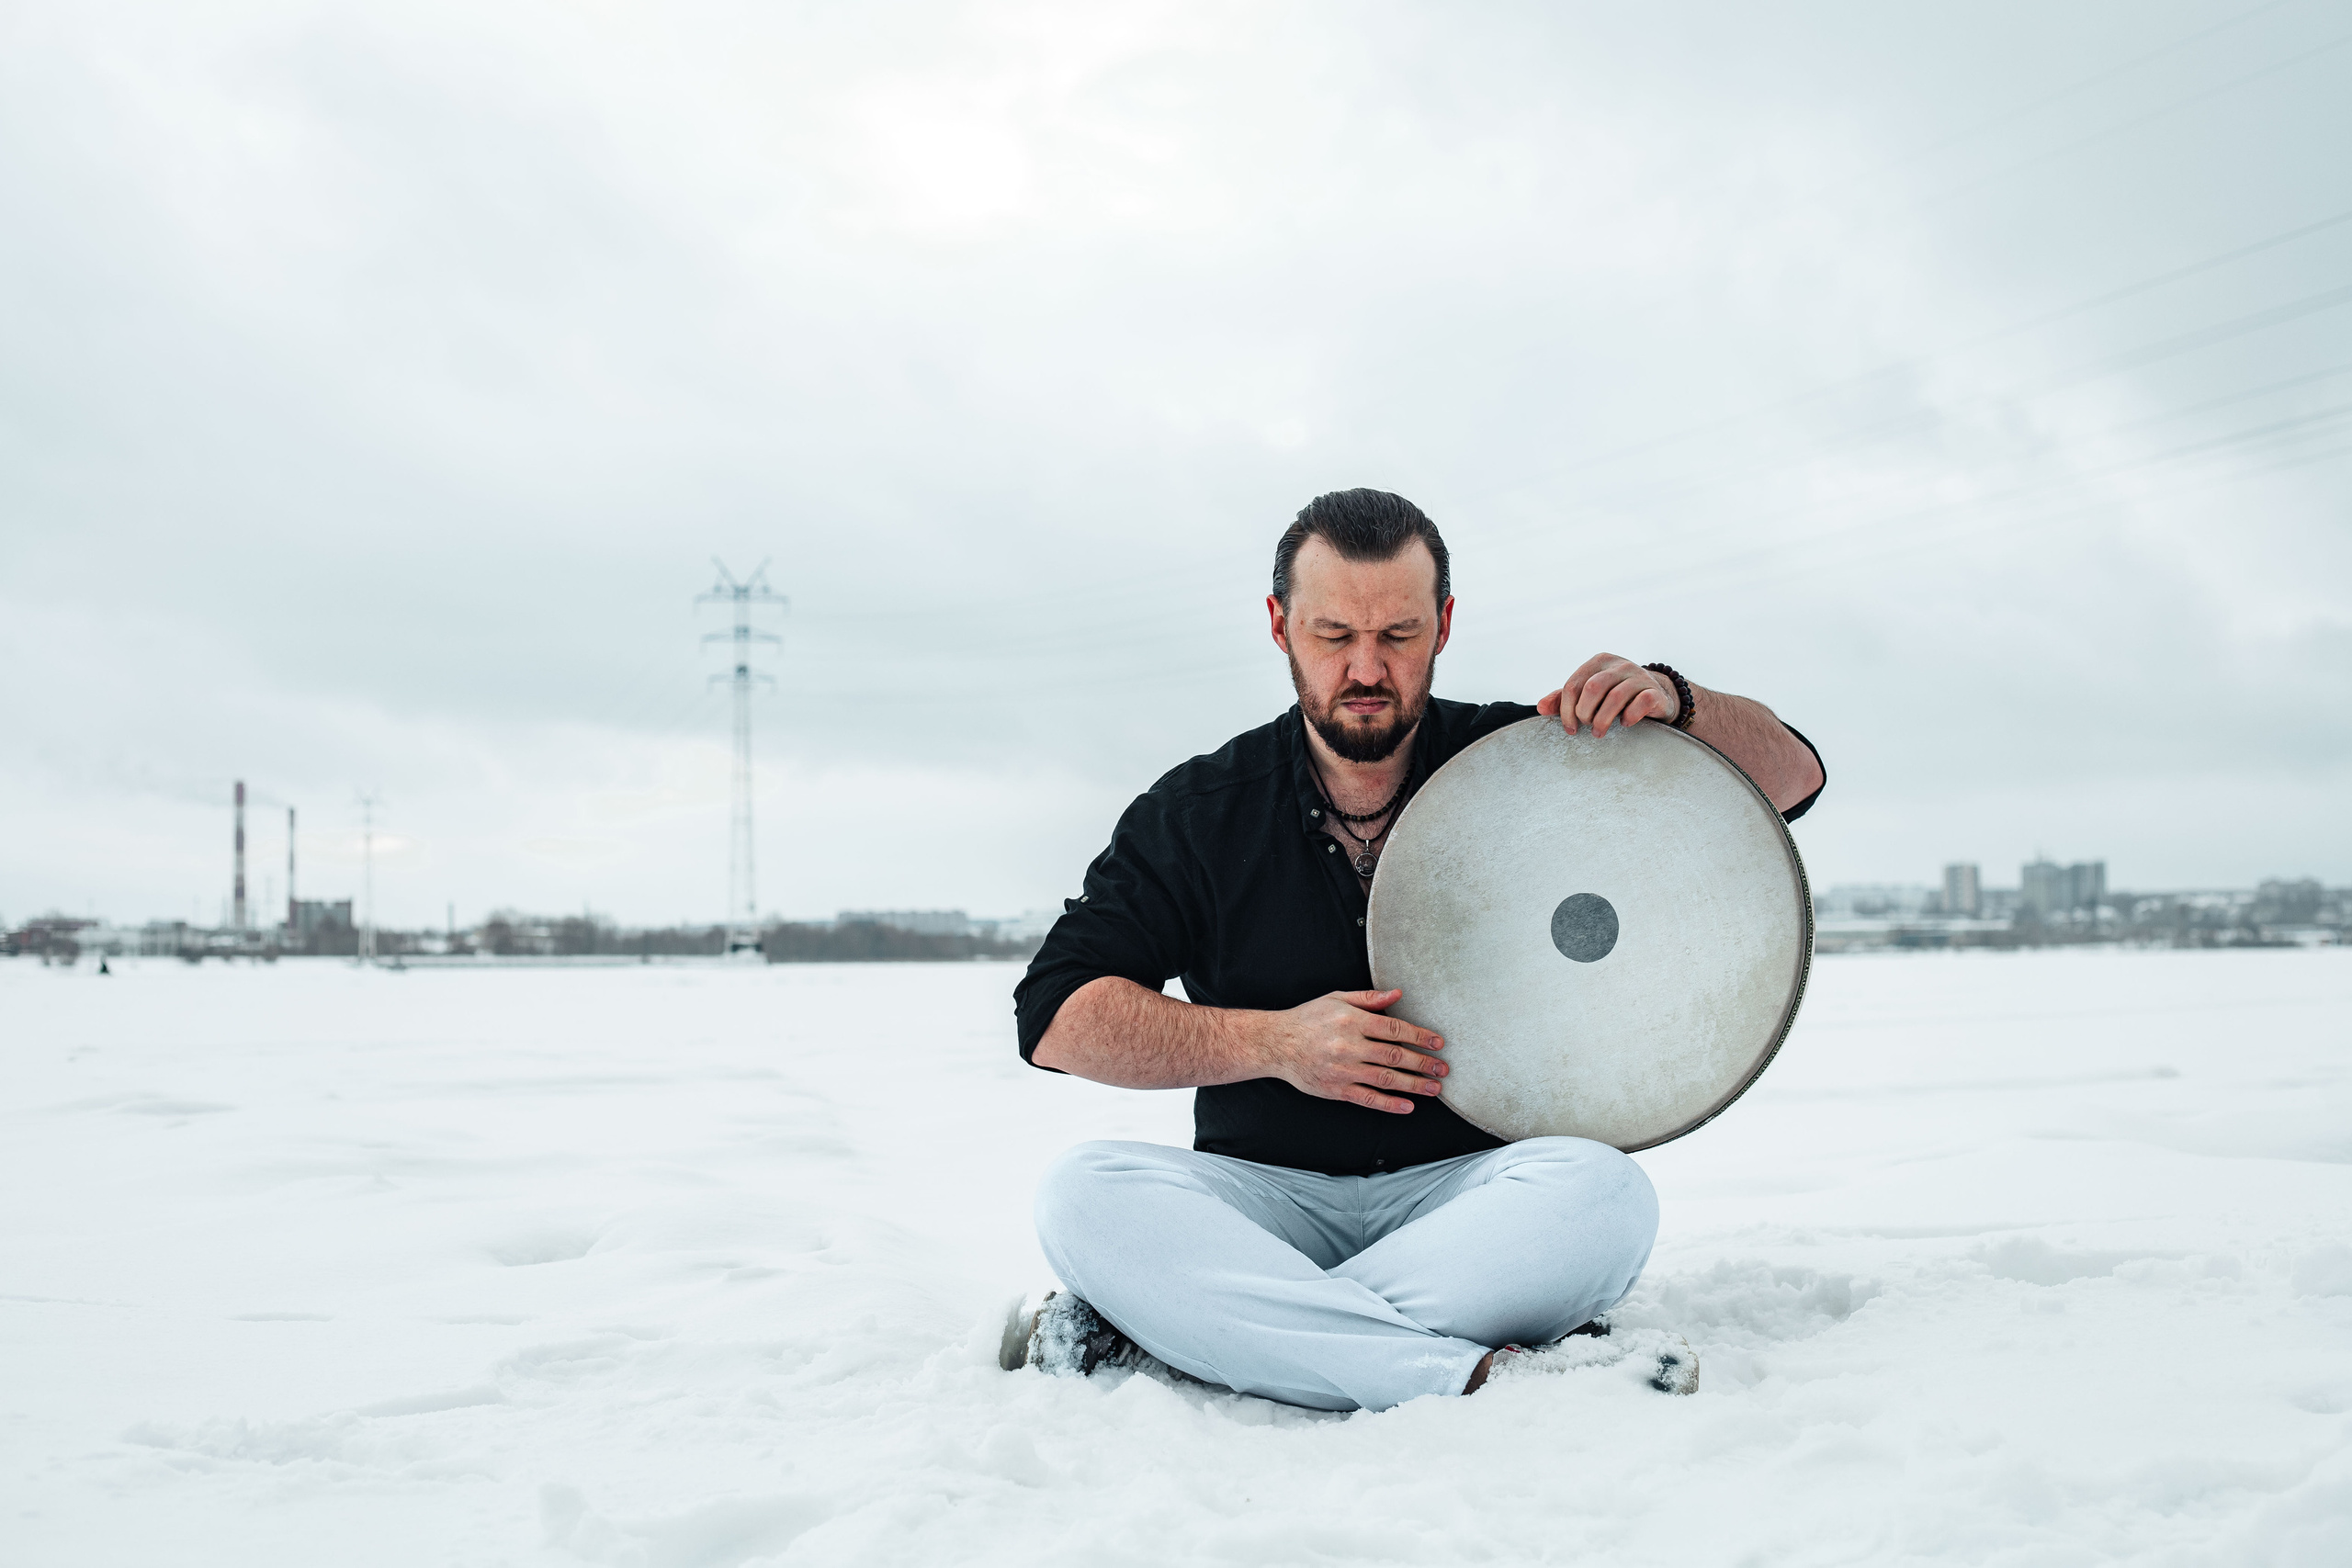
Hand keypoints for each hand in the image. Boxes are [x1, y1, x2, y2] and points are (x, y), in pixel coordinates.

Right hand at [1255, 988, 1445, 1114]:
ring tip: (1434, 1088)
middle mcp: (1349, 1046)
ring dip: (1414, 1085)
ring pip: (1386, 1079)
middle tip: (1443, 1069)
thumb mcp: (1336, 999)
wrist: (1276, 1044)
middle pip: (1396, 1056)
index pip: (1395, 1029)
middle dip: (1424, 1063)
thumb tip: (1397, 994)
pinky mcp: (1336, 1090)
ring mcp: (1343, 1070)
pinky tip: (1408, 1106)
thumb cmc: (1308, 1019)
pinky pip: (1368, 1099)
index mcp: (1351, 1021)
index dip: (1420, 1036)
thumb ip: (1369, 999)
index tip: (1437, 1043)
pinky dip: (1390, 1104)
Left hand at [1537, 652, 1677, 736]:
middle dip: (1585, 713)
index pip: (1574, 684)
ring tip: (1599, 733)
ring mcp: (1639, 676)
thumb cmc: (1615, 694)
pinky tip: (1624, 724)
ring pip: (1615, 696)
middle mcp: (1619, 665)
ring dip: (1603, 720)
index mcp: (1599, 662)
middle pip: (1592, 688)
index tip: (1569, 728)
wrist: (1656, 694)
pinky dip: (1629, 717)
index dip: (1566, 710)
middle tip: (1587, 726)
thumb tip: (1540, 707)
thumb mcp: (1590, 693)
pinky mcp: (1654, 691)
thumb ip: (1564, 698)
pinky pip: (1640, 703)